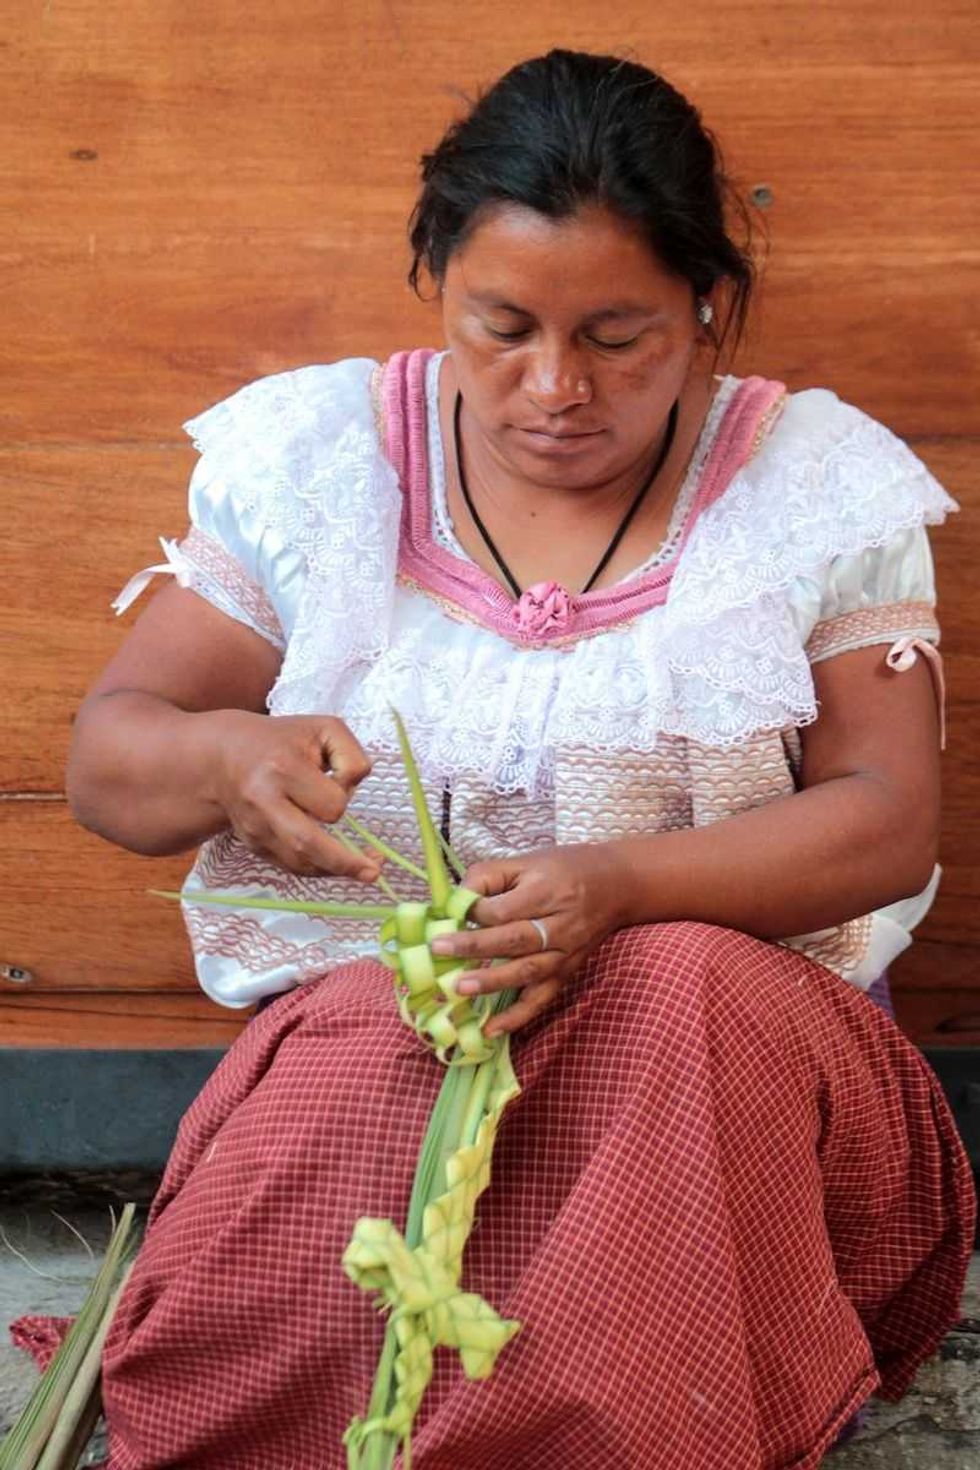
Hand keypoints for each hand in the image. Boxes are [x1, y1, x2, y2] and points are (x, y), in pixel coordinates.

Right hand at [200, 710, 380, 880]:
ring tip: (364, 870)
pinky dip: (316, 869)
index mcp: (282, 768)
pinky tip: (336, 864)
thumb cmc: (284, 740)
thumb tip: (352, 791)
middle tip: (374, 870)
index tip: (342, 783)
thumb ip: (352, 756)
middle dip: (345, 862)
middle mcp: (263, 802)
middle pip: (306, 844)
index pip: (330, 803)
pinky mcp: (253, 843)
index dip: (344, 797)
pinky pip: (289, 866)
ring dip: (334, 870)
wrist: (229, 755)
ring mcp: (255, 827)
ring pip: (299, 863)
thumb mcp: (325, 729)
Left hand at [429, 844, 629, 1035]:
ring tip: (458, 988)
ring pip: (527, 972)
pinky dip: (518, 1017)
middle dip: (473, 947)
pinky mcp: (567, 972)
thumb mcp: (526, 860)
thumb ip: (488, 876)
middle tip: (437, 951)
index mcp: (546, 891)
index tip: (450, 915)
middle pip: (513, 940)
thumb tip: (454, 901)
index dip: (474, 913)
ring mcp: (565, 953)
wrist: (617, 885)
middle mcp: (559, 924)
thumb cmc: (564, 868)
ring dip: (492, 982)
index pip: (504, 909)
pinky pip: (542, 998)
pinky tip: (491, 1030)